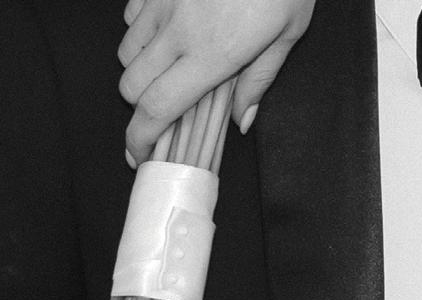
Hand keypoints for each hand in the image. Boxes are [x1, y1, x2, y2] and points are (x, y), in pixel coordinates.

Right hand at [117, 0, 315, 164]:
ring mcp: (163, 3)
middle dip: (142, 106)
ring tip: (174, 71)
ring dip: (142, 71)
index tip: (139, 154)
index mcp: (211, 56)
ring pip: (126, 53)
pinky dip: (142, 35)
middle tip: (169, 112)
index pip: (157, 109)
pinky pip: (132, 18)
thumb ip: (259, 82)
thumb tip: (241, 122)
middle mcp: (178, 31)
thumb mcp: (287, 36)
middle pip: (131, 85)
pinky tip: (171, 35)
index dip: (141, 138)